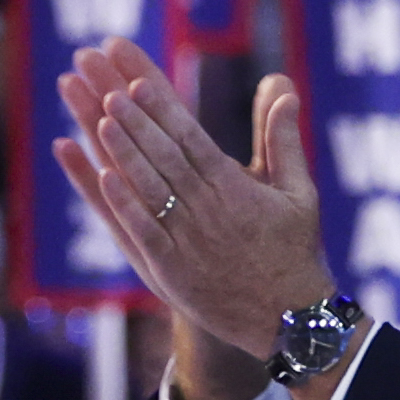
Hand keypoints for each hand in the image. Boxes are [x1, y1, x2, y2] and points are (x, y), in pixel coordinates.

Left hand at [53, 40, 330, 355]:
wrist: (288, 319)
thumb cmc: (293, 251)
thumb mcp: (298, 191)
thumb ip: (283, 138)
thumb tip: (283, 85)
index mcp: (235, 189)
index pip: (192, 138)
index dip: (163, 108)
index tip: (138, 80)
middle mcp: (208, 210)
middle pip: (165, 156)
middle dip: (135, 118)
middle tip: (105, 85)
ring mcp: (187, 240)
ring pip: (150, 188)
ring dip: (124, 153)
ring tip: (100, 118)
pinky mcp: (171, 270)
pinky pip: (143, 232)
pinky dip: (123, 204)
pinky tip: (103, 177)